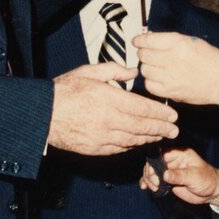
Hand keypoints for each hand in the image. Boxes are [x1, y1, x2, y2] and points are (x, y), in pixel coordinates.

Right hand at [48, 62, 178, 155]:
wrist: (43, 114)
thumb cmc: (65, 91)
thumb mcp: (89, 71)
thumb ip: (115, 70)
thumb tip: (134, 72)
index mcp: (110, 99)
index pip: (143, 108)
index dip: (160, 113)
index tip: (173, 115)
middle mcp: (109, 119)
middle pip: (143, 126)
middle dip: (161, 128)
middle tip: (175, 130)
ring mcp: (103, 136)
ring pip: (133, 139)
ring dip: (150, 138)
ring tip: (162, 137)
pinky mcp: (96, 148)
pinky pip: (120, 148)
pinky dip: (133, 145)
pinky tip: (140, 142)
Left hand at [133, 32, 218, 105]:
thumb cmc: (212, 60)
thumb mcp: (193, 42)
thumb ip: (172, 41)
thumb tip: (151, 41)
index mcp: (179, 44)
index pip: (149, 40)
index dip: (139, 40)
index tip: (137, 41)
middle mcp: (172, 59)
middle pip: (144, 55)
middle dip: (143, 53)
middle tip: (147, 54)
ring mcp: (170, 77)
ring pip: (145, 70)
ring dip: (147, 67)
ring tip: (155, 67)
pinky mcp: (171, 91)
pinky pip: (150, 86)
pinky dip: (151, 82)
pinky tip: (158, 79)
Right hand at [140, 148, 218, 205]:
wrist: (212, 192)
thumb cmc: (207, 179)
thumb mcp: (194, 176)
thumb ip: (179, 175)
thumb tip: (164, 175)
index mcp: (180, 154)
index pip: (162, 153)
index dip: (154, 162)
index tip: (153, 173)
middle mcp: (173, 161)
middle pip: (154, 162)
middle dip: (150, 172)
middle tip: (155, 183)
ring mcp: (170, 171)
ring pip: (152, 171)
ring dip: (149, 178)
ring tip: (152, 187)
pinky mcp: (168, 181)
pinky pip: (155, 180)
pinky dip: (148, 183)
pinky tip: (144, 187)